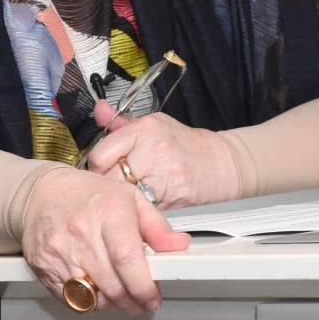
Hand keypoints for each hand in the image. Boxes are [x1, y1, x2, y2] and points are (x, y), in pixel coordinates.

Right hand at [20, 167, 189, 314]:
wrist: (41, 194)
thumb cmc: (87, 195)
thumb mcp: (129, 198)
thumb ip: (156, 226)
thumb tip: (178, 246)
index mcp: (108, 212)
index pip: (127, 258)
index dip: (143, 286)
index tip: (152, 296)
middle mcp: (82, 233)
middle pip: (113, 286)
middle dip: (134, 301)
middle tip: (142, 299)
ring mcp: (60, 253)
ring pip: (93, 298)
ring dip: (112, 304)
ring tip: (119, 290)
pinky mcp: (44, 269)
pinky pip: (72, 300)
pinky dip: (87, 301)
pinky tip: (95, 286)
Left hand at [86, 100, 241, 209]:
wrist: (222, 164)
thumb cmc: (185, 145)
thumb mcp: (153, 124)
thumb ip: (121, 123)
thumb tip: (99, 109)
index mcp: (146, 129)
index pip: (101, 153)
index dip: (97, 165)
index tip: (102, 167)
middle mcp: (154, 150)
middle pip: (109, 178)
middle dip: (107, 184)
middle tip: (113, 184)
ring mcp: (164, 176)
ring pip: (124, 196)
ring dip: (122, 199)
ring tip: (129, 193)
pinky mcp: (172, 199)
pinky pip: (142, 209)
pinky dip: (139, 209)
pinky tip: (144, 202)